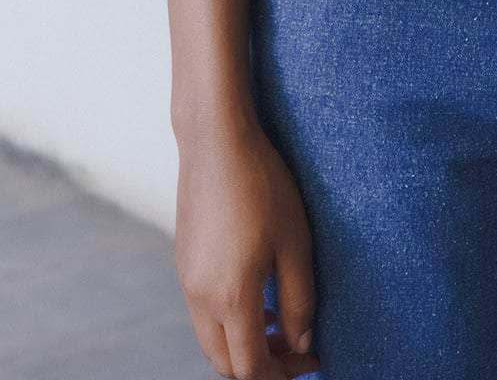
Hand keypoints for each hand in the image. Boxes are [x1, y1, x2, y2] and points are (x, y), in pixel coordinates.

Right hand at [174, 109, 322, 377]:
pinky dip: (229, 322)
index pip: (251, 367)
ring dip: (243, 345)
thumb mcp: (295, 241)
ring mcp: (186, 280)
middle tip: (297, 350)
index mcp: (230, 297)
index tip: (312, 360)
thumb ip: (299, 299)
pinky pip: (203, 313)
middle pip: (225, 363)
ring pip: (212, 340)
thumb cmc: (262, 184)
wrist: (215, 140)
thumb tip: (301, 342)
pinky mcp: (184, 262)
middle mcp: (200, 297)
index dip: (283, 374)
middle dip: (261, 368)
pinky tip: (256, 295)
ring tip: (279, 324)